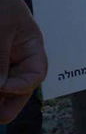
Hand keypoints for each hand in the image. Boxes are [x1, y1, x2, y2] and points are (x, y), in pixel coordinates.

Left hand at [0, 0, 45, 123]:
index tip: (3, 89)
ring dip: (1, 92)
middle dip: (7, 101)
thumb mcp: (0, 32)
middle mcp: (19, 55)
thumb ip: (0, 60)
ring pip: (6, 82)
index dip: (21, 87)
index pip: (34, 74)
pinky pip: (0, 73)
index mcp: (32, 47)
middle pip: (19, 85)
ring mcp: (4, 57)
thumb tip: (0, 88)